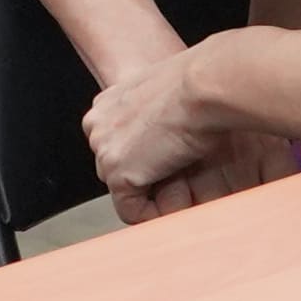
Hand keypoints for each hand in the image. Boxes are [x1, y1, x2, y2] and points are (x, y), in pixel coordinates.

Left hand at [83, 40, 280, 216]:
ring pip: (125, 191)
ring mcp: (104, 150)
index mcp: (107, 104)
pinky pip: (132, 212)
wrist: (203, 86)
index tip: (170, 158)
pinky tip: (179, 198)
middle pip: (118, 169)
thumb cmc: (198, 87)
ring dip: (154, 192)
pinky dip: (155, 214)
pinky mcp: (117, 174)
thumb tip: (163, 141)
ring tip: (186, 176)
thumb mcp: (166, 97)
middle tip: (182, 170)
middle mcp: (97, 125)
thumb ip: (152, 118)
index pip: (117, 145)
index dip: (146, 158)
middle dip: (147, 176)